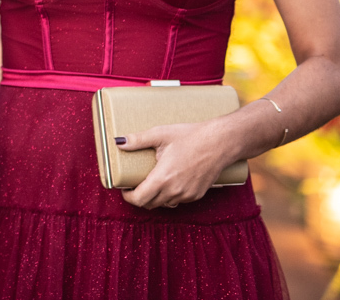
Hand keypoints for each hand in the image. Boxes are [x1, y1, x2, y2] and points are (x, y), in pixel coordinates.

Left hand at [119, 120, 233, 209]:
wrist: (221, 142)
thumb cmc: (191, 136)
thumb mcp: (161, 134)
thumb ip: (138, 140)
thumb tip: (118, 141)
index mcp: (163, 178)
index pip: (140, 199)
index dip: (128, 197)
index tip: (124, 189)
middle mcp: (175, 190)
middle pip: (150, 204)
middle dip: (139, 198)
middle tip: (134, 185)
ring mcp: (187, 195)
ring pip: (164, 204)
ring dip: (154, 198)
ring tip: (150, 183)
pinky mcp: (197, 194)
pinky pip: (178, 201)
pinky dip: (169, 196)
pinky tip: (167, 183)